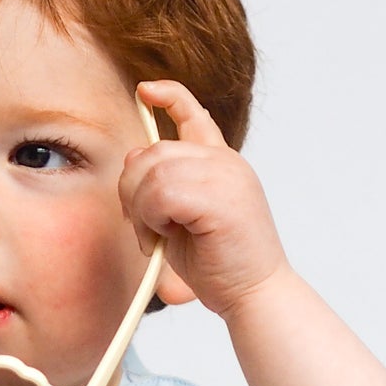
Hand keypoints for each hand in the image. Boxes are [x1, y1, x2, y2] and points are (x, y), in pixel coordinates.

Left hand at [119, 80, 287, 318]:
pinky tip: (166, 238)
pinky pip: (159, 193)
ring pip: (151, 172)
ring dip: (141, 210)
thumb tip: (134, 159)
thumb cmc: (219, 265)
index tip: (145, 90)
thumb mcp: (183, 218)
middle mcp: (225, 162)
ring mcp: (225, 176)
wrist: (253, 295)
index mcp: (221, 163)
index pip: (194, 113)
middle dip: (132, 190)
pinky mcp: (219, 198)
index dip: (168, 95)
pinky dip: (151, 219)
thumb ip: (163, 186)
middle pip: (152, 151)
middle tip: (145, 227)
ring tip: (158, 237)